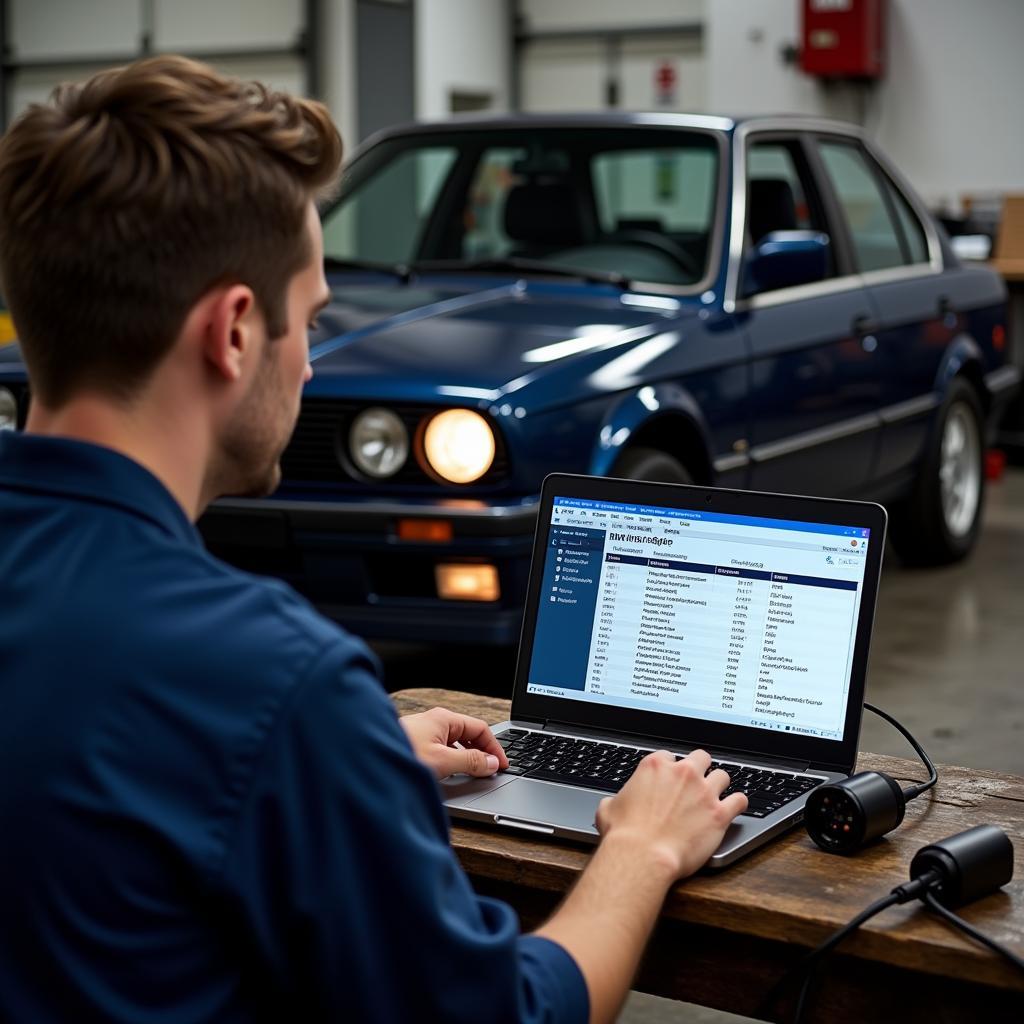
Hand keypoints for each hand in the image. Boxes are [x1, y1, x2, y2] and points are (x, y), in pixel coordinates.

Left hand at [399, 707, 508, 780]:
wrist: (366, 760)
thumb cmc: (399, 755)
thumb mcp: (442, 761)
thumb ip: (470, 761)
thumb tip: (491, 763)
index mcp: (444, 719)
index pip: (481, 729)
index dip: (495, 748)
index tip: (503, 765)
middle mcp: (434, 722)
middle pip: (468, 735)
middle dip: (482, 752)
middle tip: (491, 771)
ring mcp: (423, 733)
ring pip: (454, 743)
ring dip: (466, 757)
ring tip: (473, 774)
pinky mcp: (414, 746)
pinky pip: (441, 750)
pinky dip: (452, 761)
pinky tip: (449, 774)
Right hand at [595, 749, 747, 879]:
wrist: (642, 857)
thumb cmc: (624, 835)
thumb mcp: (608, 808)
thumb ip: (616, 799)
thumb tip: (612, 804)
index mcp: (655, 766)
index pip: (669, 756)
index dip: (671, 770)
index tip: (671, 781)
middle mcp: (683, 773)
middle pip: (701, 758)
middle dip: (699, 769)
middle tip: (696, 784)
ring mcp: (704, 792)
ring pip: (723, 776)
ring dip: (719, 785)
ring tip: (716, 797)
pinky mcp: (719, 813)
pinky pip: (740, 800)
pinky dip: (738, 804)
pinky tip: (734, 809)